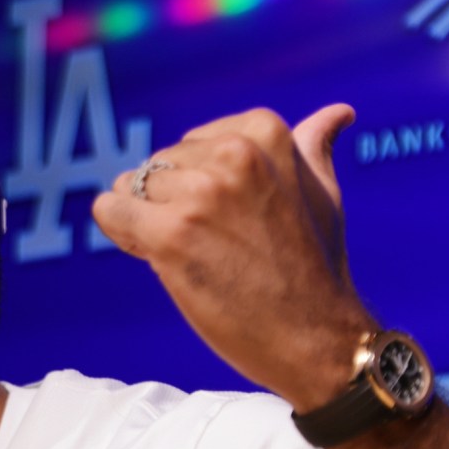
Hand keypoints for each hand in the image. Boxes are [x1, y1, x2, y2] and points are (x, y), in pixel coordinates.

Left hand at [91, 105, 371, 412]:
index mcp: (264, 132)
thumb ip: (312, 147)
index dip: (196, 184)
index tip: (226, 218)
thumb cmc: (316, 267)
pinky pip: (110, 211)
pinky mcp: (171, 234)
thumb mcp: (323, 192)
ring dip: (145, 222)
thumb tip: (338, 111)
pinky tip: (157, 257)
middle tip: (210, 246)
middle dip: (169, 204)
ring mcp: (201, 193)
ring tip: (190, 255)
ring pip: (130, 187)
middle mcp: (232, 153)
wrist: (314, 336)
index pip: (191, 143)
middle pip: (158, 166)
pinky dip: (121, 233)